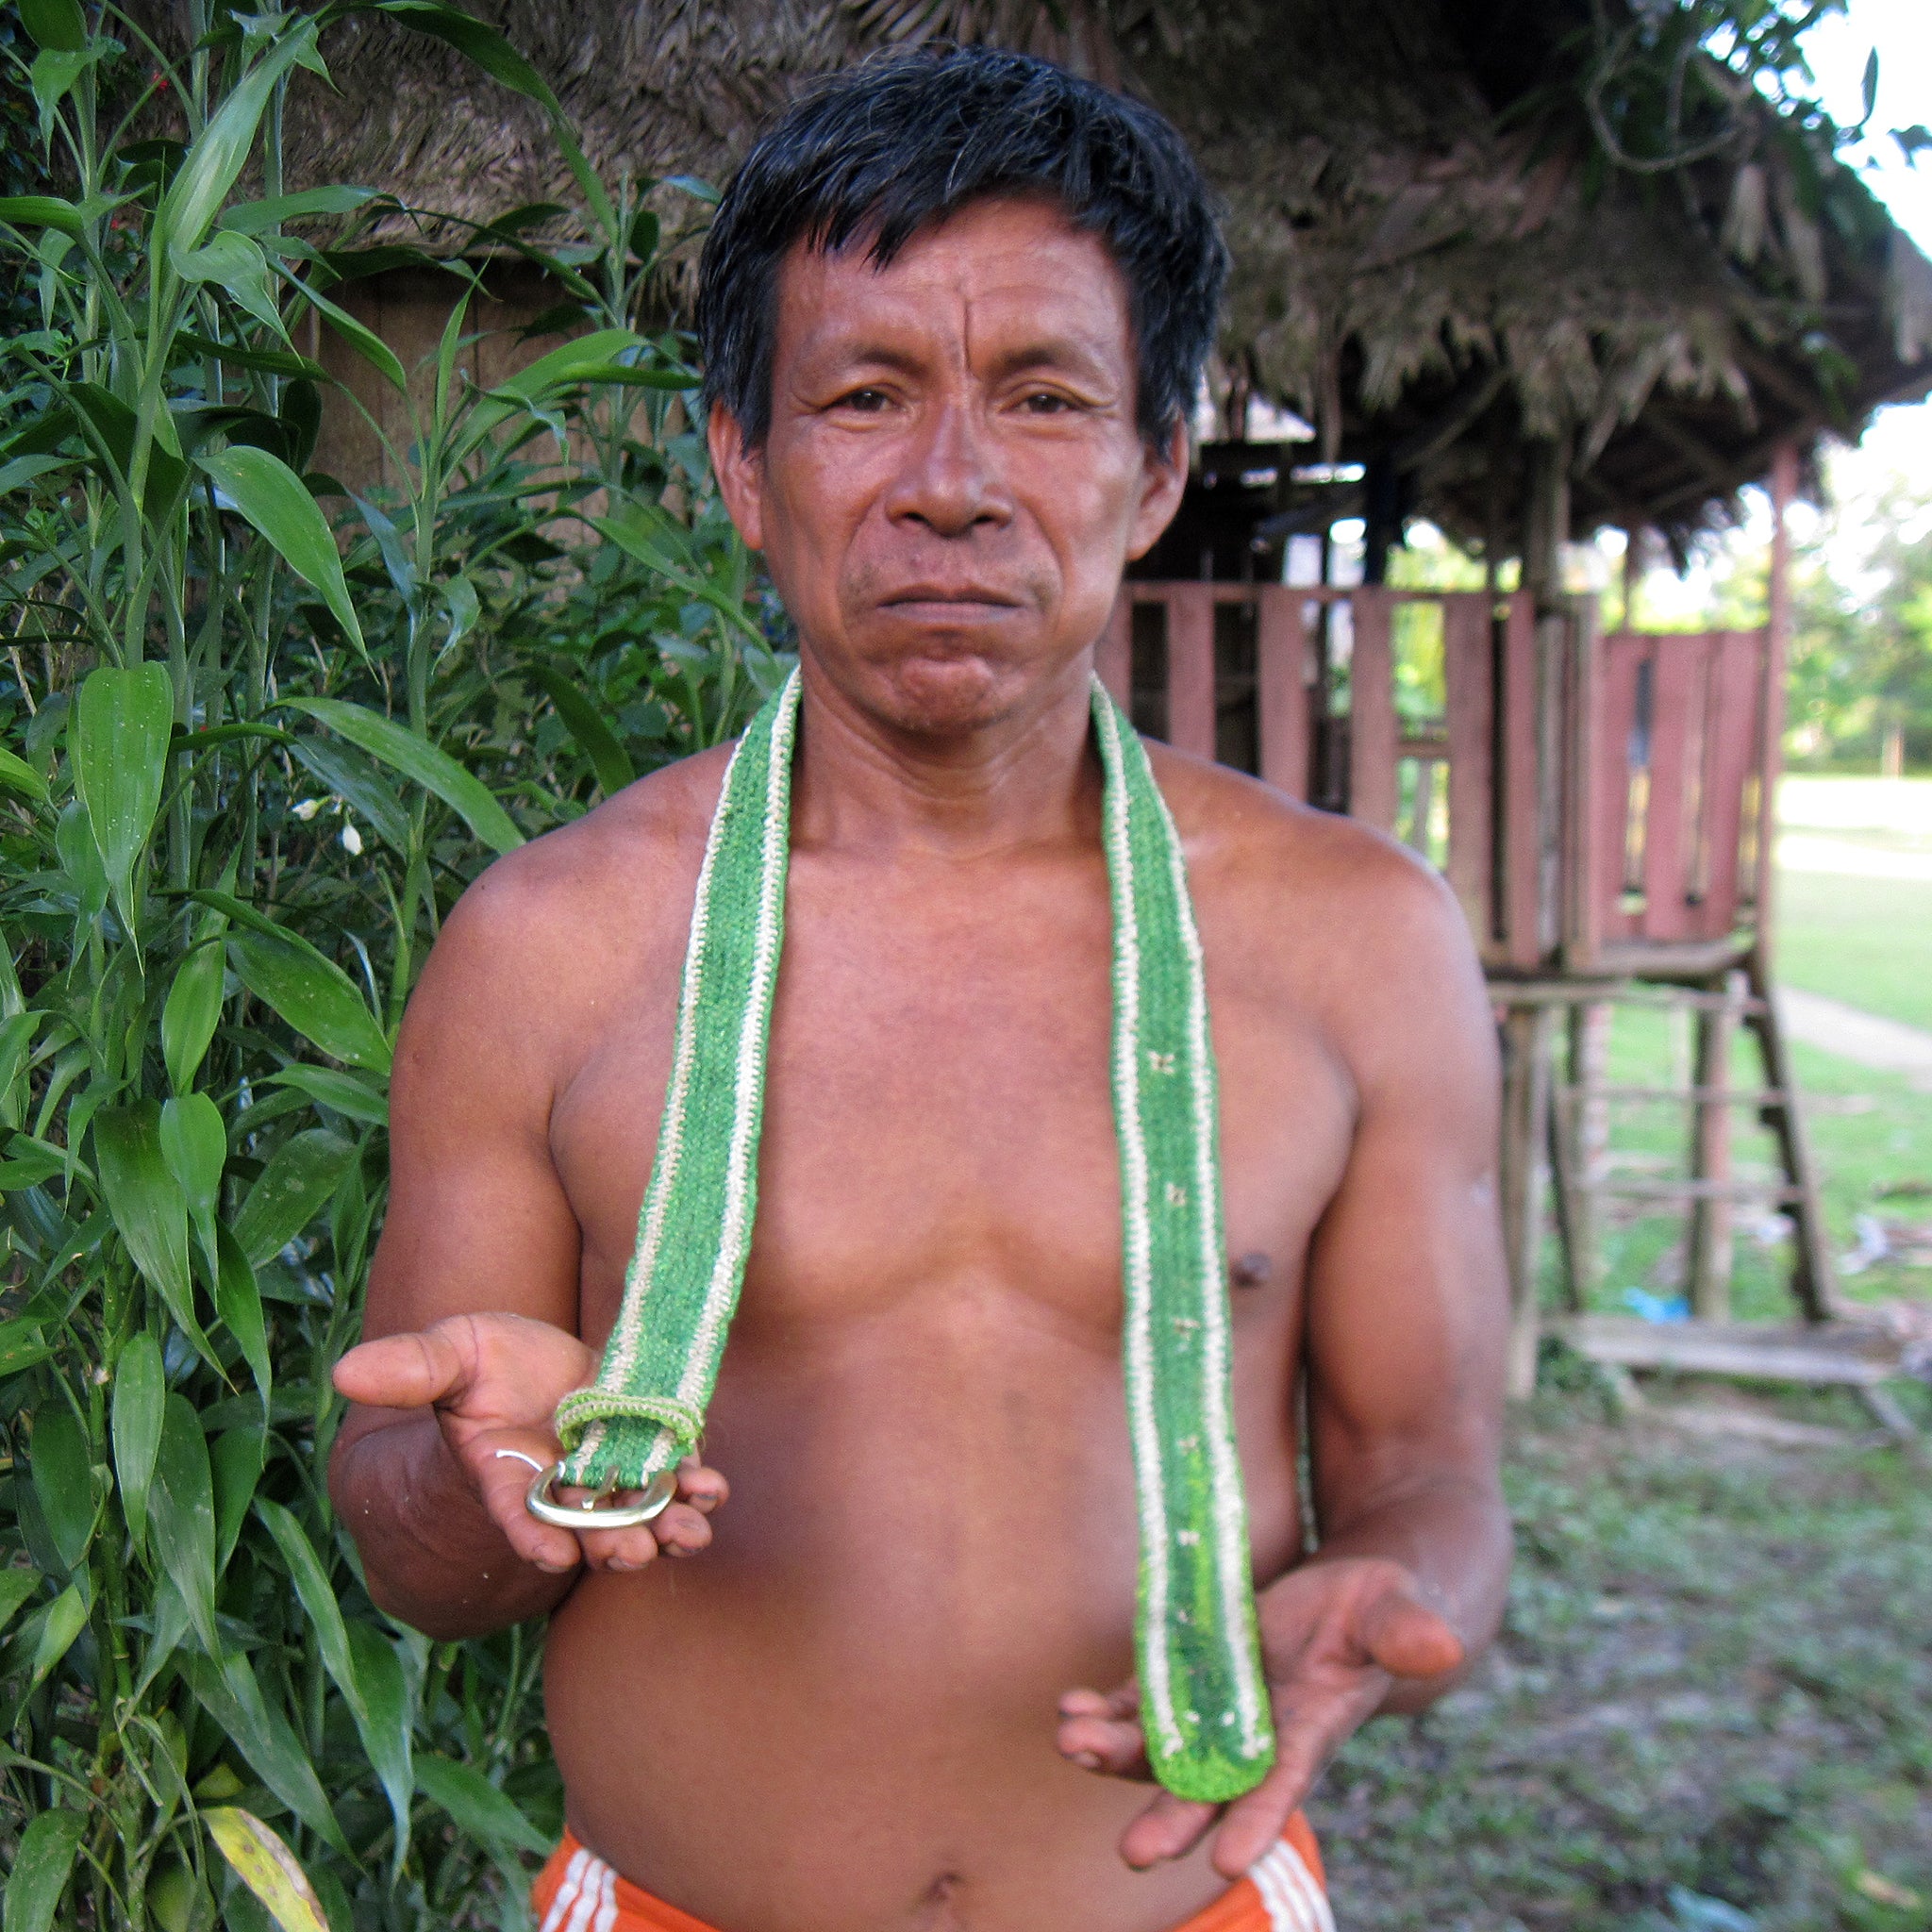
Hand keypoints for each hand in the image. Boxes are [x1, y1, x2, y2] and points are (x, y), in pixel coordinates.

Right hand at [332, 1313, 727, 1577]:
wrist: (539, 1359)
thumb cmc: (485, 1363)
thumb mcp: (450, 1355)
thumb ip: (411, 1369)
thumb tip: (343, 1371)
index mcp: (504, 1477)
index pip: (515, 1517)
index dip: (532, 1536)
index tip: (552, 1555)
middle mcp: (558, 1489)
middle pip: (586, 1529)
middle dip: (612, 1543)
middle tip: (635, 1553)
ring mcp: (607, 1477)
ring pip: (636, 1514)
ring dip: (663, 1527)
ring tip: (689, 1534)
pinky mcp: (647, 1453)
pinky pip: (671, 1480)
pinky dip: (691, 1487)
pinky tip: (708, 1489)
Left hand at [1056, 1556, 1463, 1877]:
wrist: (1344, 1602)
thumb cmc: (1379, 1610)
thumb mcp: (1396, 1611)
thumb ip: (1408, 1632)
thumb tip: (1442, 1646)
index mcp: (1313, 1729)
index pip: (1284, 1782)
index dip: (1258, 1818)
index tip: (1228, 1859)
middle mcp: (1259, 1735)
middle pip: (1210, 1787)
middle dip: (1172, 1817)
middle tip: (1135, 1852)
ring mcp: (1218, 1709)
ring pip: (1161, 1747)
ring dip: (1118, 1753)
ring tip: (1074, 1746)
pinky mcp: (1189, 1677)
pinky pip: (1141, 1703)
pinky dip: (1107, 1708)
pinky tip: (1071, 1708)